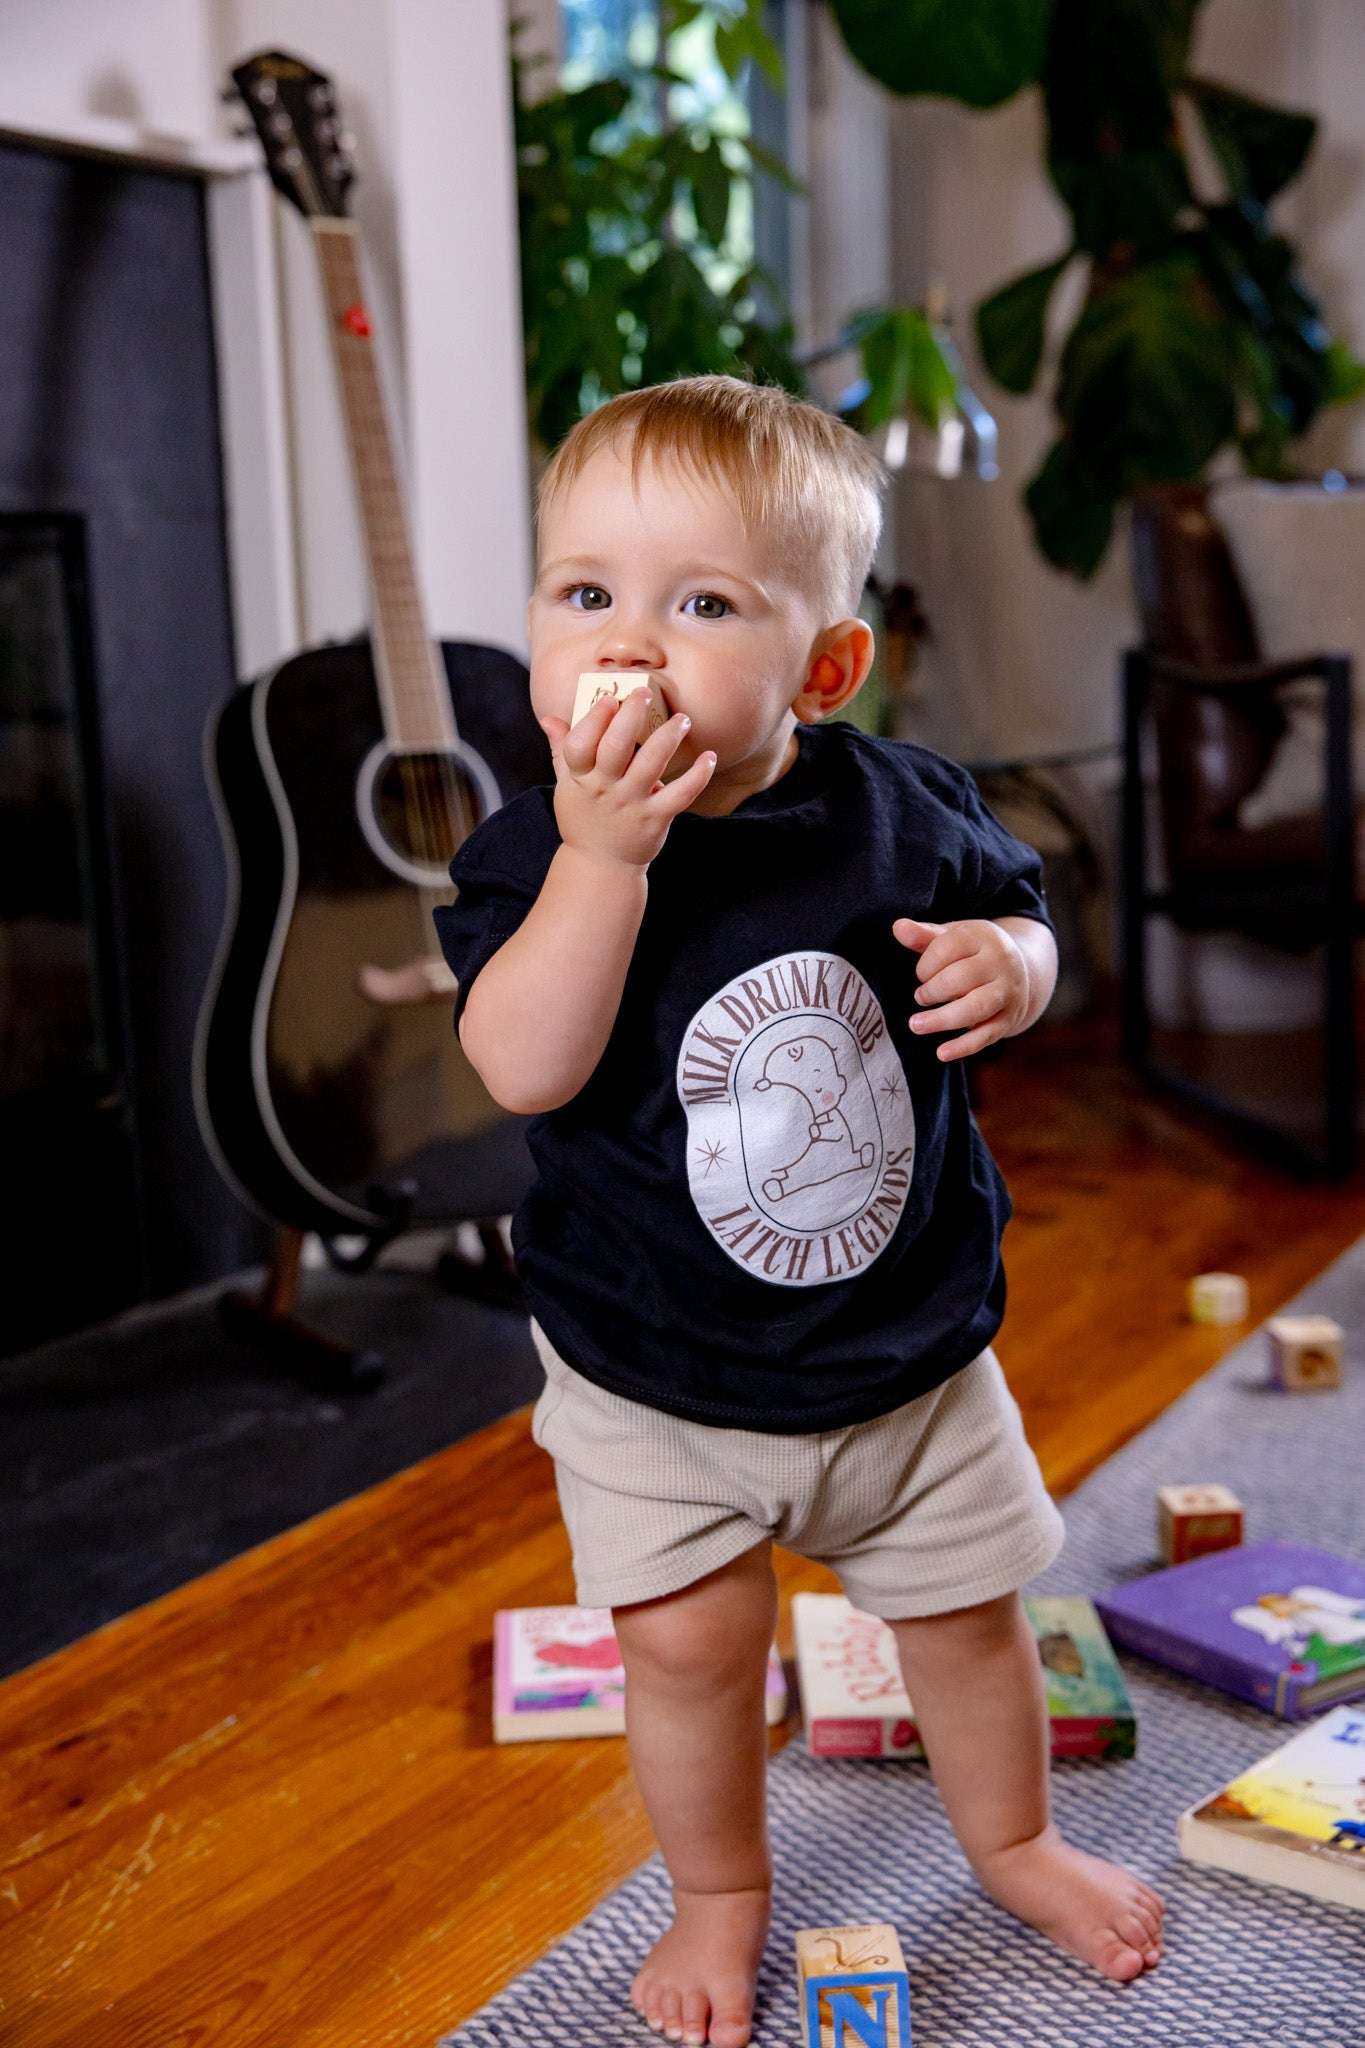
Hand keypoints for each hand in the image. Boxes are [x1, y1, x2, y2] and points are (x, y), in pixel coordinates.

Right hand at [537, 688, 715, 871]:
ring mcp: (631, 803)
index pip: (580, 744)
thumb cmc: (584, 818)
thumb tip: (549, 718)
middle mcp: (605, 788)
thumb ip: (562, 749)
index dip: (594, 719)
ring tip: (682, 719)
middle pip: (616, 746)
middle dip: (632, 715)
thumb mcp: (566, 786)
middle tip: (645, 693)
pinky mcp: (656, 818)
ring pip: (651, 764)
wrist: (602, 865)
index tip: (609, 698)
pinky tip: (709, 757)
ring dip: (668, 737)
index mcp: (580, 777)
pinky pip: (681, 794)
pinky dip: (698, 776)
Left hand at [891, 915, 1030, 1061]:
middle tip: (921, 997)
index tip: (922, 974)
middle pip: (961, 978)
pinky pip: (986, 1035)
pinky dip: (963, 1046)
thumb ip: (924, 935)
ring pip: (975, 1008)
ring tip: (915, 1025)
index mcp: (983, 937)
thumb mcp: (952, 937)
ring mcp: (1007, 992)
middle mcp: (1000, 963)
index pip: (950, 947)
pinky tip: (941, 1053)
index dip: (927, 964)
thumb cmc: (973, 952)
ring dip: (942, 1019)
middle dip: (932, 991)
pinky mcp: (1008, 1018)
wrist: (1020, 970)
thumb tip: (898, 927)